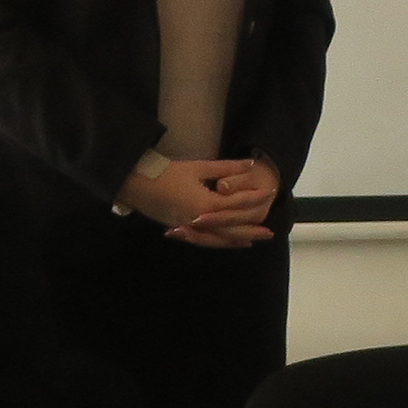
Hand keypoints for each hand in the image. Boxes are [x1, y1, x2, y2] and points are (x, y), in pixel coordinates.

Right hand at [123, 157, 275, 247]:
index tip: (270, 193)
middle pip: (232, 228)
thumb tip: (249, 164)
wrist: (136, 184)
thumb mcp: (198, 167)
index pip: (237, 203)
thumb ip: (226, 168)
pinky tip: (227, 241)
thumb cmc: (167, 173)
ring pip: (219, 238)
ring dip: (237, 239)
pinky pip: (204, 240)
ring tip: (254, 240)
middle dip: (252, 228)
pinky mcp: (181, 229)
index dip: (255, 198)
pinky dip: (219, 242)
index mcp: (206, 204)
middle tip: (270, 232)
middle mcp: (200, 220)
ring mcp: (190, 228)